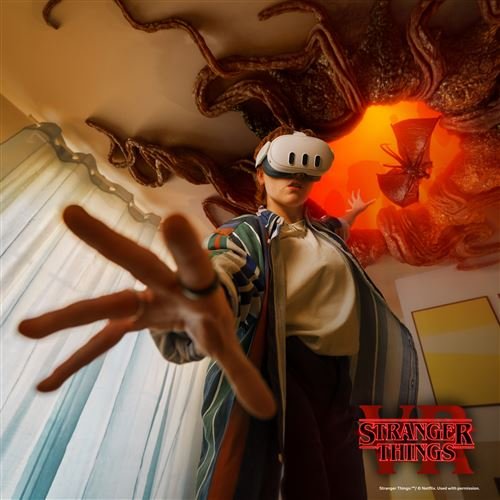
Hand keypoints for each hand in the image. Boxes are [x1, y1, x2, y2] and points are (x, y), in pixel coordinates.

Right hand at [18, 206, 275, 419]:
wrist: (198, 305)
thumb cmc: (214, 315)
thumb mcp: (228, 341)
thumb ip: (243, 372)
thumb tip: (269, 412)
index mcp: (196, 286)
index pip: (193, 263)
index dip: (184, 247)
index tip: (172, 220)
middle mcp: (164, 284)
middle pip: (137, 262)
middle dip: (107, 241)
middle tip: (70, 215)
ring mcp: (141, 299)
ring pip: (105, 303)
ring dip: (68, 317)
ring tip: (25, 328)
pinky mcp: (128, 317)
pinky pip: (100, 340)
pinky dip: (76, 361)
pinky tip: (48, 382)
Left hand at [346, 189, 375, 213]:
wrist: (356, 212)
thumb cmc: (361, 208)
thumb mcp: (366, 205)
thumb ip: (370, 202)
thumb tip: (375, 200)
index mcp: (358, 200)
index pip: (358, 195)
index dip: (358, 192)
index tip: (358, 189)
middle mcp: (355, 202)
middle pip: (353, 197)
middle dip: (353, 194)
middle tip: (352, 191)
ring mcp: (353, 205)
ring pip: (350, 202)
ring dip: (349, 200)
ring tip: (348, 199)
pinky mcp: (352, 209)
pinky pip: (350, 209)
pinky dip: (348, 210)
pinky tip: (346, 211)